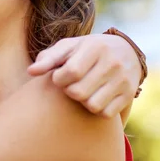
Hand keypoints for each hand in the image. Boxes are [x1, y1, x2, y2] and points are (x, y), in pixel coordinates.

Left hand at [27, 34, 141, 117]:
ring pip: (92, 105)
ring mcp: (123, 80)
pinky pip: (106, 113)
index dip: (59, 79)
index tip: (59, 76)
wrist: (125, 51)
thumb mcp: (68, 47)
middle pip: (79, 92)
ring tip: (82, 91)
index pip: (71, 72)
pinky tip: (94, 97)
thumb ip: (48, 58)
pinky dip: (97, 109)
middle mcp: (112, 63)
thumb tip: (30, 72)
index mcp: (95, 48)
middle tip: (69, 85)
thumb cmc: (87, 50)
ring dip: (82, 101)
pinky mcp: (129, 95)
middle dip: (68, 91)